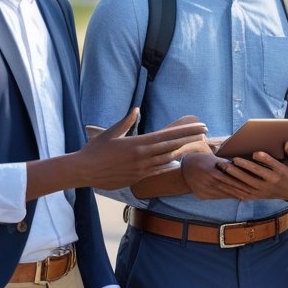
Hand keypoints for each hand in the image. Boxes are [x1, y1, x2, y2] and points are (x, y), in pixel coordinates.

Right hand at [74, 111, 207, 189]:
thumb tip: (136, 109)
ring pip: (167, 159)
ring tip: (194, 144)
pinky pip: (157, 170)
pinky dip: (167, 165)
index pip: (168, 136)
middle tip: (205, 132)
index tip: (199, 126)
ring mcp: (141, 169)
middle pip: (172, 146)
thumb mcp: (110, 133)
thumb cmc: (94, 150)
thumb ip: (126, 121)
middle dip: (190, 139)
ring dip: (181, 151)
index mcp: (138, 144)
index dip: (186, 131)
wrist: (83, 172)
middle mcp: (143, 157)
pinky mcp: (137, 178)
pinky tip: (175, 160)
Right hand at [181, 152, 266, 199]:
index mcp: (213, 171)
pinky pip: (216, 197)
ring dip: (235, 195)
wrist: (184, 168)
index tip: (253, 185)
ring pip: (223, 194)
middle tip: (254, 194)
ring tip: (247, 197)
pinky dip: (226, 197)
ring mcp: (205, 190)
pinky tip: (234, 198)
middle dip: (242, 191)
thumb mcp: (214, 158)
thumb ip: (227, 164)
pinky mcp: (202, 195)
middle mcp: (209, 181)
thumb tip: (242, 166)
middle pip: (229, 188)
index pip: (232, 179)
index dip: (243, 182)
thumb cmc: (202, 159)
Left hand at [223, 141, 287, 201]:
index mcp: (282, 173)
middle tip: (233, 160)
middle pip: (256, 174)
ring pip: (245, 183)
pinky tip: (223, 180)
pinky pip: (242, 192)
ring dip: (233, 176)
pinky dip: (232, 186)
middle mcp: (271, 182)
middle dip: (243, 167)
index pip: (272, 165)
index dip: (264, 159)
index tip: (255, 152)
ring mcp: (263, 190)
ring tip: (224, 167)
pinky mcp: (257, 195)